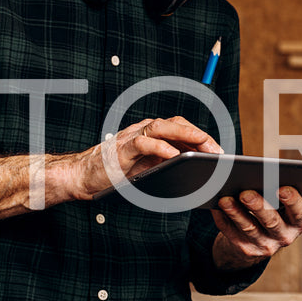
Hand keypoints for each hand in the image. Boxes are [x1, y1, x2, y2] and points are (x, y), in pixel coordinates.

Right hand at [65, 116, 222, 200]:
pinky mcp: (120, 149)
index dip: (202, 138)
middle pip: (176, 123)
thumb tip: (195, 173)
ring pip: (162, 127)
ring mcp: (131, 137)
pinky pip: (144, 143)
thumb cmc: (114, 174)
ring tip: (203, 146)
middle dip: (200, 136)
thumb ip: (166, 165)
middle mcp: (143, 131)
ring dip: (185, 135)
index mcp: (151, 135)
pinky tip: (175, 156)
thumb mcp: (146, 169)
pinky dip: (161, 148)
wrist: (81, 177)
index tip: (221, 152)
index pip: (181, 128)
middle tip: (218, 152)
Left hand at [211, 186, 301, 268]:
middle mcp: (285, 236)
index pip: (299, 212)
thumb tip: (277, 171)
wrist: (261, 239)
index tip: (282, 188)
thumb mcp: (287, 203)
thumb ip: (287, 189)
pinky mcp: (246, 249)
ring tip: (225, 199)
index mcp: (299, 222)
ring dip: (236, 213)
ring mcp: (266, 245)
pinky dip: (223, 219)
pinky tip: (215, 207)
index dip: (292, 201)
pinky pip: (232, 233)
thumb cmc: (276, 210)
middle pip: (272, 221)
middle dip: (259, 206)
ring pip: (249, 228)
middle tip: (246, 193)